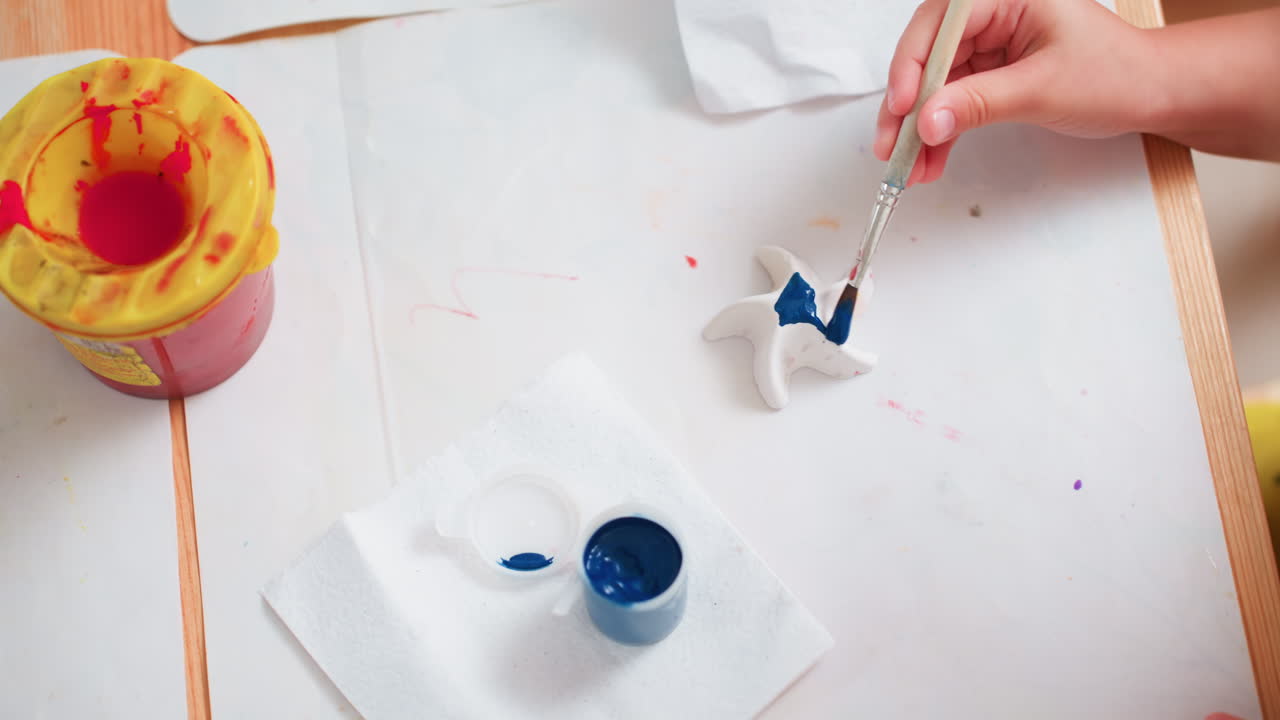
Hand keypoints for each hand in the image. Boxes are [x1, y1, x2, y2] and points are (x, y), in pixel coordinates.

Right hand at [873, 0, 1156, 183]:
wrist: (1150, 93)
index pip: (940, 25)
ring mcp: (990, 43)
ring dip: (919, 127)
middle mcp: (993, 13)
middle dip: (908, 105)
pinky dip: (940, 131)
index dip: (913, 66)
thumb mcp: (1042, 89)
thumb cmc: (1117, 73)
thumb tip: (927, 122)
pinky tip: (930, 159)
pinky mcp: (991, 72)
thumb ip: (979, 103)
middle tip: (891, 145)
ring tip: (908, 165)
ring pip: (935, 84)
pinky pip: (953, 100)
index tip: (903, 108)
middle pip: (928, 56)